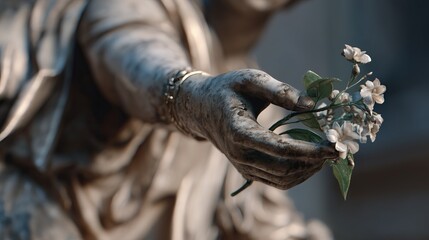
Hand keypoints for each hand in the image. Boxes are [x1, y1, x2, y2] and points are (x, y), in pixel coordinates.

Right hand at [174, 69, 337, 189]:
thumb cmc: (226, 89)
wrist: (200, 107)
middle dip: (315, 162)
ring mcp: (243, 166)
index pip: (282, 150)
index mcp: (239, 132)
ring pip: (283, 180)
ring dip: (309, 170)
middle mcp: (240, 155)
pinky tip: (312, 159)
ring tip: (328, 154)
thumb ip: (280, 90)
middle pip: (286, 169)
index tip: (336, 146)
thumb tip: (313, 104)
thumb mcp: (250, 79)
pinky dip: (298, 173)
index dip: (312, 150)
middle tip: (338, 149)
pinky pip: (277, 180)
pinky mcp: (247, 171)